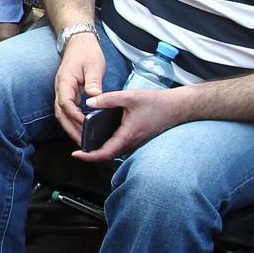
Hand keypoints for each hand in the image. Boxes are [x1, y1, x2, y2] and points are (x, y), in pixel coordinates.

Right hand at [51, 32, 103, 145]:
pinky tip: (82, 127)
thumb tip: (95, 98)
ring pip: (62, 113)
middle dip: (69, 128)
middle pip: (60, 113)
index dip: (74, 116)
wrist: (79, 42)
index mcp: (65, 82)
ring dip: (70, 127)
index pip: (65, 103)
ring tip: (82, 139)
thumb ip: (93, 82)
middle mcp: (60, 88)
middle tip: (81, 141)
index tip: (85, 125)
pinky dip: (72, 120)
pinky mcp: (68, 92)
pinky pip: (67, 109)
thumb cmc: (87, 52)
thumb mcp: (93, 66)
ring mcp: (63, 91)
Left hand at [73, 86, 187, 161]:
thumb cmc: (156, 102)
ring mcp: (135, 142)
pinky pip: (120, 145)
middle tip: (77, 147)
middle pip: (107, 154)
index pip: (105, 153)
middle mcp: (131, 143)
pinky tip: (101, 133)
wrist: (177, 107)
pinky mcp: (137, 139)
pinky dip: (108, 143)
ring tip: (85, 140)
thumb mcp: (129, 96)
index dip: (89, 156)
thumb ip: (108, 99)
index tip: (76, 154)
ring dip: (99, 148)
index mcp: (127, 135)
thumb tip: (89, 102)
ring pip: (114, 150)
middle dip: (90, 153)